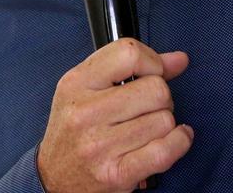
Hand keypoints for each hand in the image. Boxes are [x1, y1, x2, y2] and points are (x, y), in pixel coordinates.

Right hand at [37, 39, 192, 192]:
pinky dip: (179, 143)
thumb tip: (179, 60)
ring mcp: (100, 145)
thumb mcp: (88, 89)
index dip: (152, 61)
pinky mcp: (117, 174)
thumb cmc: (74, 131)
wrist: (53, 178)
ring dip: (165, 124)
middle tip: (148, 107)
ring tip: (147, 128)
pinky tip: (175, 139)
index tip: (153, 73)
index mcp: (76, 83)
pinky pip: (165, 151)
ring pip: (164, 120)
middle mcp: (85, 113)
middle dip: (162, 97)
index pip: (129, 53)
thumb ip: (131, 68)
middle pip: (156, 89)